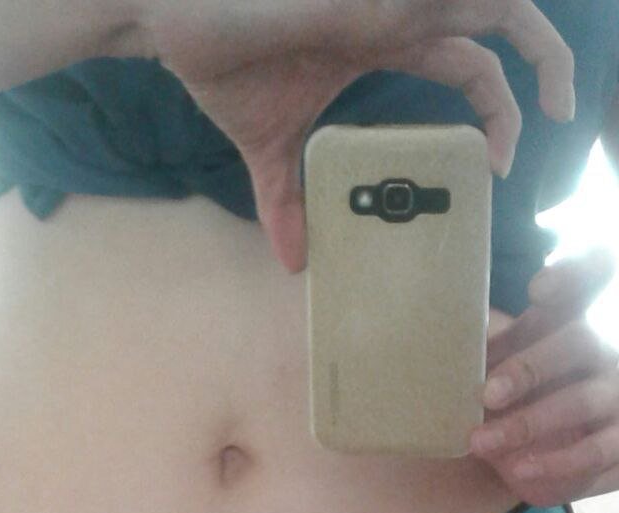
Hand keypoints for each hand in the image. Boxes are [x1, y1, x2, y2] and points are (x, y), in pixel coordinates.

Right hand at [146, 0, 574, 271]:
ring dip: (538, 42)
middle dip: (543, 70)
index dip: (499, 108)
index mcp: (388, 41)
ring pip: (497, 0)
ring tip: (558, 97)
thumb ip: (286, 200)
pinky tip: (498, 64)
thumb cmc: (224, 62)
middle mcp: (403, 14)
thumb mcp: (269, 148)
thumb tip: (293, 264)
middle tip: (557, 120)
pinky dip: (482, 21)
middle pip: (502, 24)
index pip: (471, 65)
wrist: (175, 20)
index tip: (500, 165)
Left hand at [470, 246, 618, 504]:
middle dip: (529, 368)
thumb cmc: (534, 380)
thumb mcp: (522, 350)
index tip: (540, 289)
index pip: (595, 272)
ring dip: (529, 424)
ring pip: (582, 405)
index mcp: (582, 314)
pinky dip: (557, 465)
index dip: (577, 273)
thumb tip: (457, 335)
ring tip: (480, 443)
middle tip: (485, 394)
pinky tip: (517, 473)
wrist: (570, 436)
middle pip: (577, 344)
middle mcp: (610, 349)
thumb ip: (498, 339)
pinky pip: (598, 455)